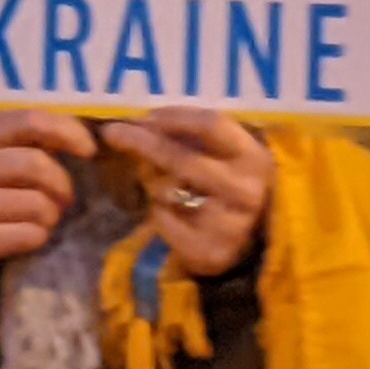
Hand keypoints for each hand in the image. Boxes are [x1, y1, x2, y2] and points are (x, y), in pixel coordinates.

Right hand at [0, 108, 96, 278]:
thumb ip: (26, 138)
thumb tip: (84, 135)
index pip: (31, 121)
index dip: (69, 132)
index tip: (89, 150)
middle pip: (37, 165)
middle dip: (61, 184)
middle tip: (63, 196)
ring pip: (39, 205)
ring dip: (51, 215)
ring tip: (40, 217)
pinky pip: (29, 236)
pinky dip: (37, 237)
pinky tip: (23, 234)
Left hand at [100, 106, 274, 273]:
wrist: (257, 244)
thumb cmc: (234, 187)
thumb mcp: (231, 157)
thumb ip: (199, 138)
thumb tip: (146, 120)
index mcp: (254, 159)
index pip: (211, 126)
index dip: (174, 117)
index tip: (146, 116)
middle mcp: (245, 191)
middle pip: (181, 157)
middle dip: (141, 141)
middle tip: (112, 132)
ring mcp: (228, 225)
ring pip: (167, 191)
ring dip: (154, 183)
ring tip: (165, 184)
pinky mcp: (210, 252)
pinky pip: (163, 220)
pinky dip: (159, 213)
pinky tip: (174, 213)